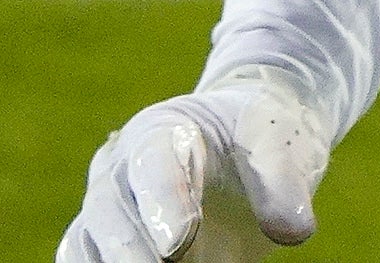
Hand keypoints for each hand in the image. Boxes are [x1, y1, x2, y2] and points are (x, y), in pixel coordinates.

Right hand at [60, 71, 329, 262]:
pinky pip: (90, 261)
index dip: (164, 203)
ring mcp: (111, 211)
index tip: (178, 243)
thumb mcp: (283, 143)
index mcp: (162, 129)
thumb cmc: (263, 135)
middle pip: (107, 211)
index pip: (153, 163)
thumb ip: (284, 184)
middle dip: (128, 250)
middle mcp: (122, 169)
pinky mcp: (112, 247)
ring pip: (86, 244)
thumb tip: (293, 232)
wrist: (249, 146)